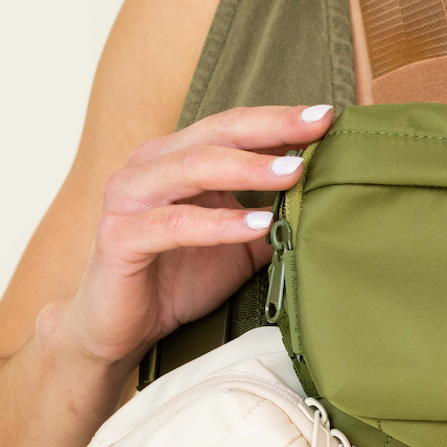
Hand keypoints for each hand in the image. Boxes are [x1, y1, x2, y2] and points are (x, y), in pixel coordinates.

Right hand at [44, 102, 334, 368]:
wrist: (119, 329)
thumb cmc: (175, 280)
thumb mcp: (237, 246)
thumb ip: (269, 217)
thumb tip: (324, 200)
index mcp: (174, 158)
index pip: (232, 127)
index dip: (279, 119)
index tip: (327, 117)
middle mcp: (148, 167)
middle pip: (215, 134)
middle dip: (271, 129)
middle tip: (317, 128)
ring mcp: (129, 199)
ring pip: (193, 170)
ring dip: (248, 169)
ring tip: (293, 172)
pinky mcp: (119, 238)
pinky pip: (174, 226)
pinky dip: (218, 224)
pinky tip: (256, 225)